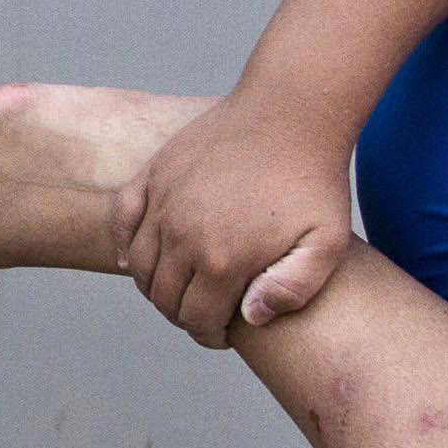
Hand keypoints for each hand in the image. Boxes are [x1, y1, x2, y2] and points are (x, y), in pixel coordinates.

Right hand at [112, 94, 356, 348]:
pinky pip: (122, 219)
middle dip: (182, 315)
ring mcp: (164, 203)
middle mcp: (183, 236)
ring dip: (154, 285)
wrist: (291, 112)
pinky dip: (123, 243)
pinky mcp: (155, 175)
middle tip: (205, 313)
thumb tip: (248, 317)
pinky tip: (135, 257)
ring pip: (139, 265)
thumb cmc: (314, 178)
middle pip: (164, 297)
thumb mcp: (325, 244)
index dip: (210, 336)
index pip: (197, 319)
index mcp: (222, 260)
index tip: (225, 333)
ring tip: (180, 288)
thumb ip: (291, 290)